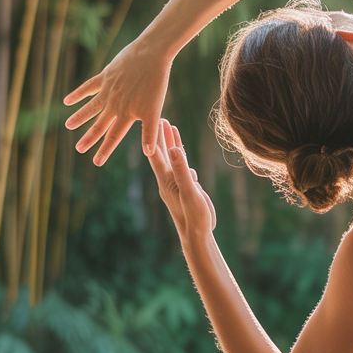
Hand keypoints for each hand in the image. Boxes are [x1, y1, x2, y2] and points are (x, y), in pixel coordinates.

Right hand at [64, 36, 171, 164]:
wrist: (151, 55)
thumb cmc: (157, 83)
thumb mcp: (155, 110)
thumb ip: (149, 132)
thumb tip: (148, 154)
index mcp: (127, 114)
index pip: (114, 136)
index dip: (105, 150)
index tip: (96, 162)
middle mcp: (114, 104)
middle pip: (99, 124)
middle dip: (89, 138)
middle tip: (78, 149)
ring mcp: (108, 90)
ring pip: (90, 107)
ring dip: (79, 117)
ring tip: (68, 126)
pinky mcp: (105, 76)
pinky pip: (88, 87)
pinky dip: (78, 94)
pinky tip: (67, 101)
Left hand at [148, 119, 216, 241]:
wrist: (197, 235)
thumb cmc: (194, 215)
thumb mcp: (190, 190)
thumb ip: (182, 170)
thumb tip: (173, 149)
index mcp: (166, 179)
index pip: (157, 154)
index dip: (156, 137)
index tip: (156, 119)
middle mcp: (168, 180)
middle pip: (162, 153)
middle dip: (161, 135)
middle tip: (161, 117)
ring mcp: (177, 184)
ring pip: (172, 159)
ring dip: (170, 143)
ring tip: (171, 128)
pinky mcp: (186, 188)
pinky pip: (182, 167)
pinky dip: (181, 156)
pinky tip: (181, 152)